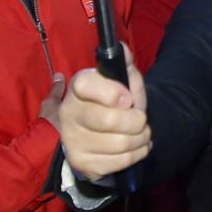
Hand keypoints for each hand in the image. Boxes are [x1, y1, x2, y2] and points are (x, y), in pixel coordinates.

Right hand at [57, 56, 150, 180]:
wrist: (102, 133)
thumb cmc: (114, 102)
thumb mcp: (122, 80)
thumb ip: (124, 64)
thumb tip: (121, 48)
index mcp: (78, 86)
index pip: (87, 85)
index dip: (112, 93)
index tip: (128, 99)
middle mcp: (69, 112)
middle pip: (109, 120)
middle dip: (137, 121)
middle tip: (141, 120)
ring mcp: (73, 140)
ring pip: (119, 143)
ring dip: (141, 139)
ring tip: (142, 134)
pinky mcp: (82, 163)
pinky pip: (120, 162)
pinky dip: (137, 154)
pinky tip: (137, 147)